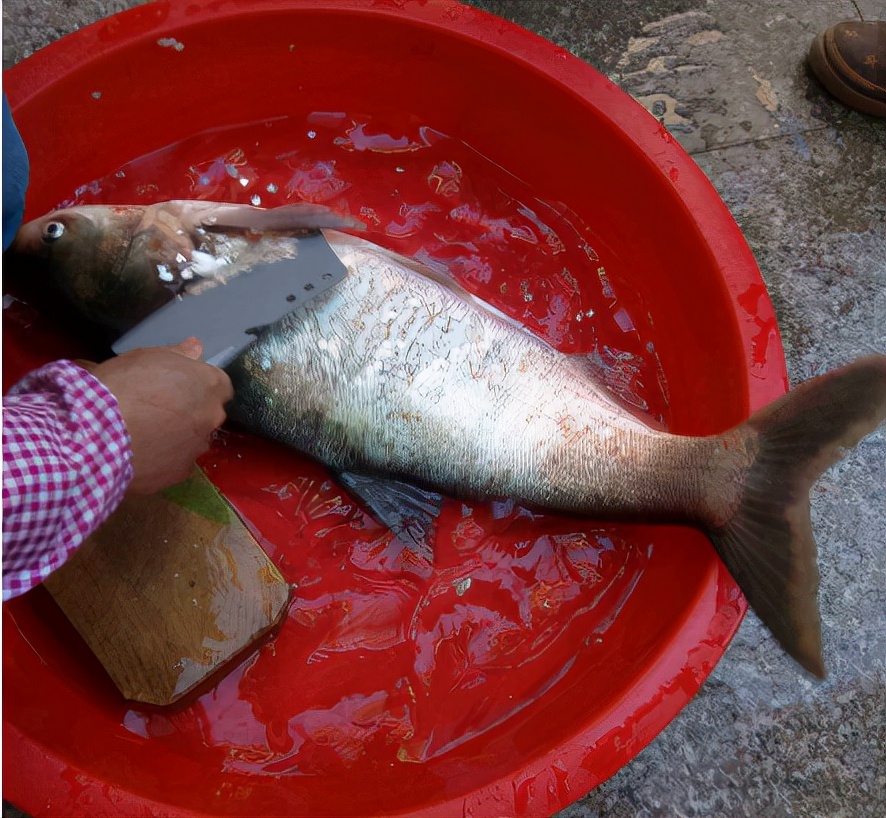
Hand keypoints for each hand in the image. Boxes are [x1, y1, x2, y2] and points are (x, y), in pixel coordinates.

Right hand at [83, 338, 233, 493]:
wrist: (98, 431)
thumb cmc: (125, 385)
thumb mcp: (148, 357)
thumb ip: (179, 354)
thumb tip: (196, 347)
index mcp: (210, 386)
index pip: (219, 385)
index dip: (199, 385)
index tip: (179, 387)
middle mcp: (212, 418)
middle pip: (207, 414)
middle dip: (190, 412)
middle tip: (157, 410)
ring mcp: (197, 448)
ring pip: (192, 441)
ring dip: (176, 437)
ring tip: (143, 435)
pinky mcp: (179, 473)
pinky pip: (174, 464)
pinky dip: (161, 460)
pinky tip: (138, 454)